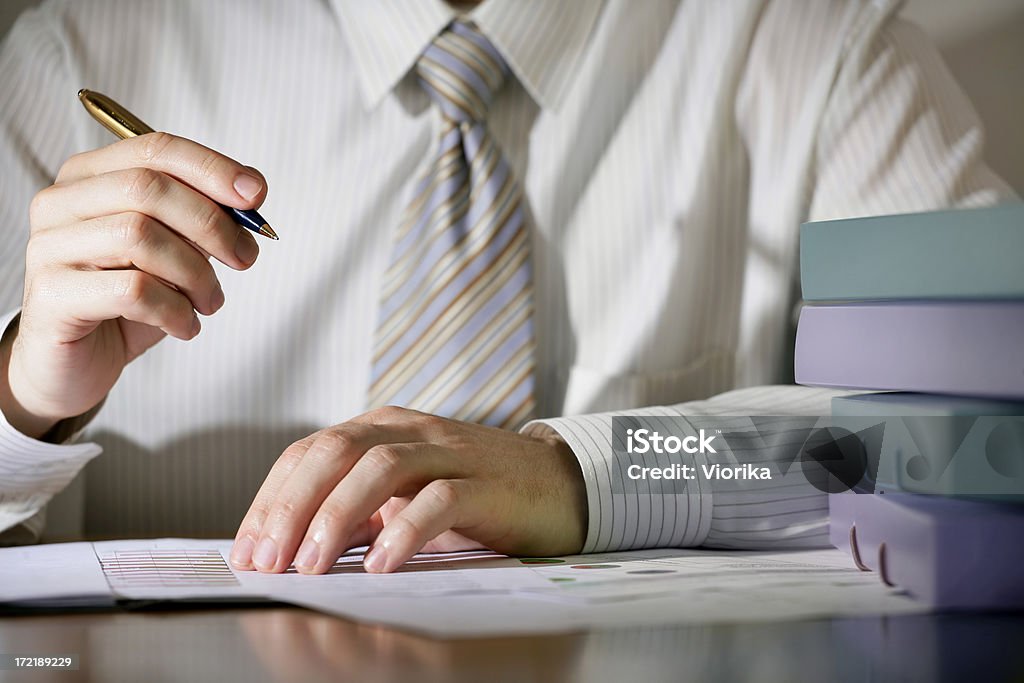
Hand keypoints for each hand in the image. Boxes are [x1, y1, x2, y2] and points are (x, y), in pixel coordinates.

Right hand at [0, 132, 266, 437]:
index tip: (257, 196)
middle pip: (148, 188)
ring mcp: (49, 247)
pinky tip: (185, 326)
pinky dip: (175, 310)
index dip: (212, 169)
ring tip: (210, 302)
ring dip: (196, 274)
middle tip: (245, 258)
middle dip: (212, 224)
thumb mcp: (174, 250)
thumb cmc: (128, 301)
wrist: (76, 363)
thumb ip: (204, 214)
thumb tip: (252, 190)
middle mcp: (61, 203)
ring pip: (139, 236)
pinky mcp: (51, 296)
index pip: (155, 150)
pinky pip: (131, 290)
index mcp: (89, 176)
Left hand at [230, 407, 586, 573]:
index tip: (248, 549)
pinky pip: (438, 499)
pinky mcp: (485, 484)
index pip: (310, 451)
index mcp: (383, 428)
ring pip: (379, 468)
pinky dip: (403, 531)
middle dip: (292, 506)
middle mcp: (410, 430)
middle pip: (335, 450)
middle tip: (269, 560)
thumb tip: (289, 548)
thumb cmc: (473, 495)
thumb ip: (357, 510)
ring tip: (309, 566)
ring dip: (335, 517)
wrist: (557, 485)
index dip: (271, 498)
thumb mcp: (404, 496)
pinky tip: (380, 565)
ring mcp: (449, 453)